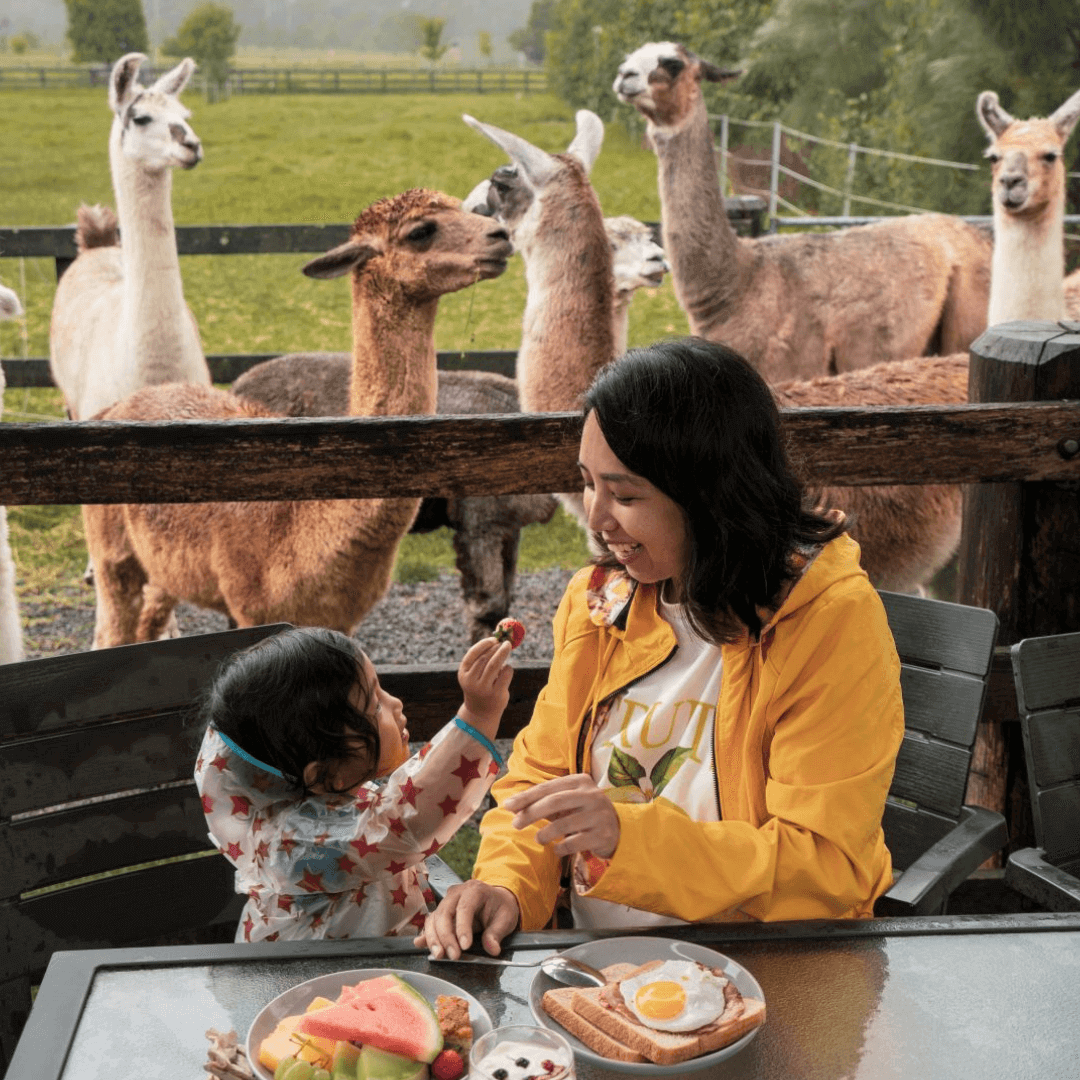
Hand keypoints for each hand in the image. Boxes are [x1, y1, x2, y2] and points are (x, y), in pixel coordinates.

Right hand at [414, 880, 520, 958]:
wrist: (496, 900)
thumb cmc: (500, 907)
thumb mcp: (506, 919)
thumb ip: (497, 933)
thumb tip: (492, 949)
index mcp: (475, 890)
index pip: (465, 907)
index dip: (463, 927)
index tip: (465, 946)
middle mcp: (457, 893)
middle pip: (445, 912)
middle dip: (446, 936)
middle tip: (453, 955)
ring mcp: (447, 902)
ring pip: (434, 918)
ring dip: (434, 938)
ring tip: (439, 955)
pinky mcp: (441, 913)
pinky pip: (431, 923)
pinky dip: (426, 935)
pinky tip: (421, 944)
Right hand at [457, 637, 513, 734]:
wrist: (480, 713)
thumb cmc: (479, 687)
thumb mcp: (474, 675)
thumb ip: (482, 660)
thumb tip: (497, 641)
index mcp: (463, 674)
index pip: (472, 654)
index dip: (484, 644)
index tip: (494, 639)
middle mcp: (471, 681)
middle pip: (485, 658)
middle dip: (496, 648)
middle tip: (504, 642)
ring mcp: (483, 689)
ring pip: (494, 665)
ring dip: (502, 653)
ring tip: (507, 647)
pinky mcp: (496, 694)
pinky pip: (505, 674)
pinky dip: (508, 667)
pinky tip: (507, 668)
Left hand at [503, 774, 620, 858]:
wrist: (617, 829)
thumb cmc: (583, 813)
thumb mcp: (568, 802)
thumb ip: (544, 801)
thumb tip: (512, 806)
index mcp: (580, 781)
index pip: (548, 788)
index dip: (526, 797)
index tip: (507, 806)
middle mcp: (592, 795)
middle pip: (554, 802)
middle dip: (531, 813)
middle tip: (515, 824)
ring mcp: (599, 815)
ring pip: (564, 824)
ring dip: (545, 833)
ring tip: (538, 838)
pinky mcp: (603, 835)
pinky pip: (574, 843)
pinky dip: (560, 848)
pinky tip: (556, 850)